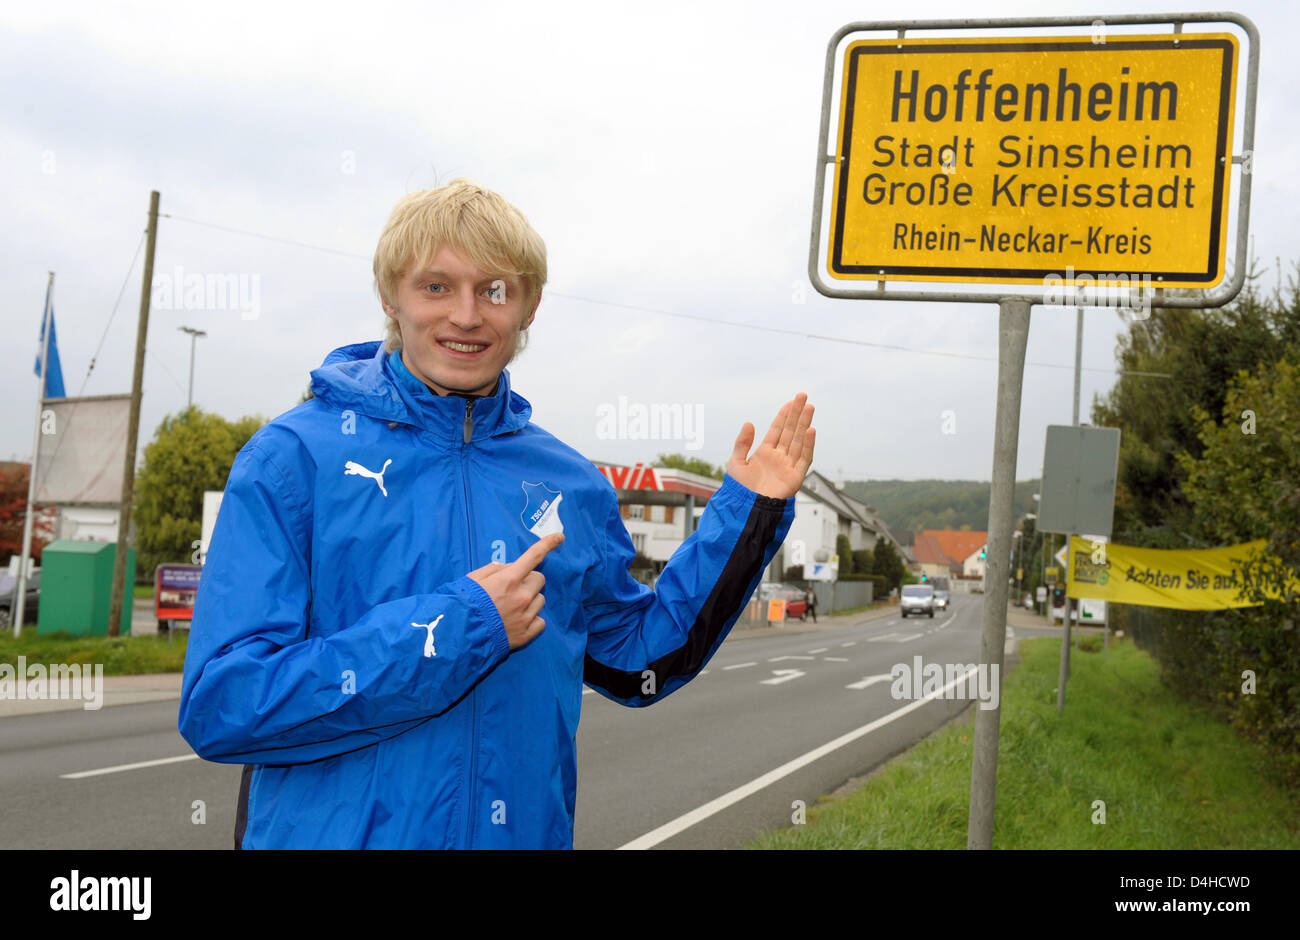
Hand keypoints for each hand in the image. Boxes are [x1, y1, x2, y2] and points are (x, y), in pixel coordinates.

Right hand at [467, 532, 562, 649]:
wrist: (460, 637)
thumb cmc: (464, 604)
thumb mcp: (472, 580)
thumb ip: (492, 570)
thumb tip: (505, 568)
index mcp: (509, 579)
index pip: (534, 556)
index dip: (548, 544)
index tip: (559, 536)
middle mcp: (522, 596)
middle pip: (539, 579)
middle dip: (529, 580)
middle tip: (513, 588)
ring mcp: (526, 616)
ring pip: (540, 600)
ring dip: (530, 600)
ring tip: (511, 608)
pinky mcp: (526, 634)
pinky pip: (540, 621)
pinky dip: (532, 619)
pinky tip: (517, 622)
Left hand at [726, 393, 814, 498]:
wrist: (746, 509)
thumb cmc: (739, 490)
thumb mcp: (736, 462)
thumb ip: (742, 443)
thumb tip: (749, 423)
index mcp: (765, 454)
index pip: (777, 430)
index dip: (784, 416)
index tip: (790, 402)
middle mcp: (778, 458)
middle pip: (790, 432)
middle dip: (797, 414)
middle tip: (803, 397)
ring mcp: (788, 466)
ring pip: (799, 441)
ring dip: (804, 424)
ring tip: (809, 407)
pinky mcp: (795, 477)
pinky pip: (804, 458)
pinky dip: (809, 444)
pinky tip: (811, 430)